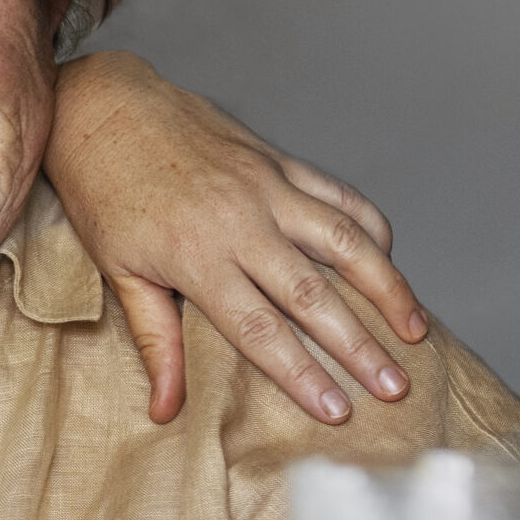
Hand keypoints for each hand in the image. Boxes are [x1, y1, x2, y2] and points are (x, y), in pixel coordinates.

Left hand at [49, 51, 428, 424]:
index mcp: (197, 258)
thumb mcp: (118, 272)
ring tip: (415, 329)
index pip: (260, 331)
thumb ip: (155, 341)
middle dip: (360, 346)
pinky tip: (389, 259)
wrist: (105, 108)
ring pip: (343, 241)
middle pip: (313, 296)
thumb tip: (166, 411)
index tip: (337, 411)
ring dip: (387, 287)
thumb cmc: (104, 193)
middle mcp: (241, 222)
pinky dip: (370, 226)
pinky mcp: (279, 161)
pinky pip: (338, 194)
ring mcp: (267, 187)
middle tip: (396, 386)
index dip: (302, 374)